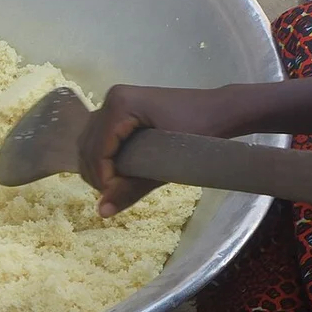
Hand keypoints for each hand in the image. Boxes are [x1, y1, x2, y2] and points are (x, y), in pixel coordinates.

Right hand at [77, 84, 229, 216]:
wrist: (223, 111)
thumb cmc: (202, 134)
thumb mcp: (167, 163)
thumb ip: (132, 187)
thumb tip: (102, 212)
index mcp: (121, 105)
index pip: (97, 149)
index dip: (101, 177)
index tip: (112, 198)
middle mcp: (112, 99)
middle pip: (88, 145)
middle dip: (97, 174)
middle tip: (113, 196)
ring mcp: (116, 102)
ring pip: (91, 142)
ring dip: (98, 167)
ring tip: (116, 186)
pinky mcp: (122, 109)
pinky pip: (101, 137)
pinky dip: (104, 158)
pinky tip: (117, 173)